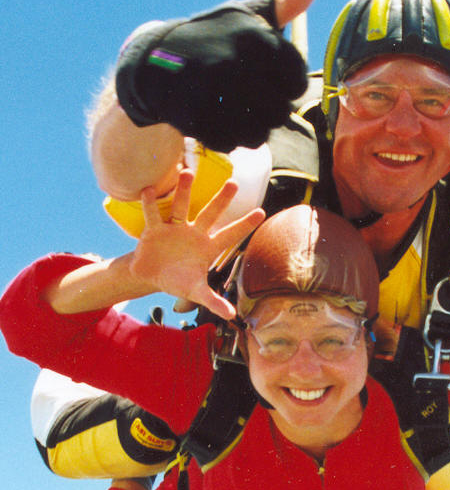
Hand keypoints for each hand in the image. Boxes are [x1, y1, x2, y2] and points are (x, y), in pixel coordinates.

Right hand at [115, 0, 319, 151]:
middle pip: (280, 113)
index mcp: (255, 36)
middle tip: (248, 98)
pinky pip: (232, 145)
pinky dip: (227, 138)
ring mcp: (212, 91)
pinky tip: (215, 118)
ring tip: (235, 110)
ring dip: (250, 129)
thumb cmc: (217, 39)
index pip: (297, 81)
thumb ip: (289, 0)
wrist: (156, 60)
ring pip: (259, 135)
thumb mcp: (250, 16)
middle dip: (268, 111)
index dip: (286, 86)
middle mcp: (234, 62)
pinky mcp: (194, 116)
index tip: (269, 78)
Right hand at [130, 170, 264, 319]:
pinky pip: (153, 214)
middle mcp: (194, 234)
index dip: (244, 225)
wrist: (151, 276)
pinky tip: (148, 189)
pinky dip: (150, 203)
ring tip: (188, 174)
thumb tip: (232, 316)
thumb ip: (213, 301)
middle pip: (210, 214)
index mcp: (208, 248)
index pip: (230, 235)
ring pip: (181, 207)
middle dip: (221, 200)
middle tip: (234, 183)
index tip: (261, 213)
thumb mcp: (196, 293)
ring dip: (184, 191)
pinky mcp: (154, 230)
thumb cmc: (178, 282)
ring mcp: (174, 229)